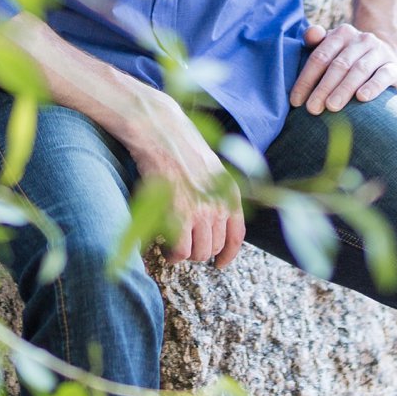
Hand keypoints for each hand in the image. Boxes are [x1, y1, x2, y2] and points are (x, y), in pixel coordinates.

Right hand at [124, 88, 245, 267]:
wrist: (160, 132)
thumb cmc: (179, 147)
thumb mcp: (211, 168)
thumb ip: (216, 194)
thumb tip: (214, 222)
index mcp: (230, 193)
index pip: (236, 236)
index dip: (228, 254)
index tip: (220, 263)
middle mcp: (219, 205)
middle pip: (214, 247)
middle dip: (199, 250)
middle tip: (183, 243)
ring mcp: (200, 212)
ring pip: (198, 253)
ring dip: (184, 253)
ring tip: (171, 245)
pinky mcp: (178, 216)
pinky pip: (180, 251)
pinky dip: (171, 253)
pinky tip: (162, 244)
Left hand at [291, 22, 396, 115]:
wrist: (388, 61)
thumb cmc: (350, 59)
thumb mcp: (333, 49)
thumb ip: (316, 42)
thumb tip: (311, 33)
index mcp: (342, 33)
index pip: (320, 56)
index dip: (306, 79)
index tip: (296, 101)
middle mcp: (362, 39)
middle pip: (339, 64)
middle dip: (323, 87)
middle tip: (312, 109)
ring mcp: (380, 52)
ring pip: (359, 69)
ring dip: (344, 89)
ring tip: (332, 107)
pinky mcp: (395, 67)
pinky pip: (384, 75)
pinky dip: (372, 86)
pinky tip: (362, 97)